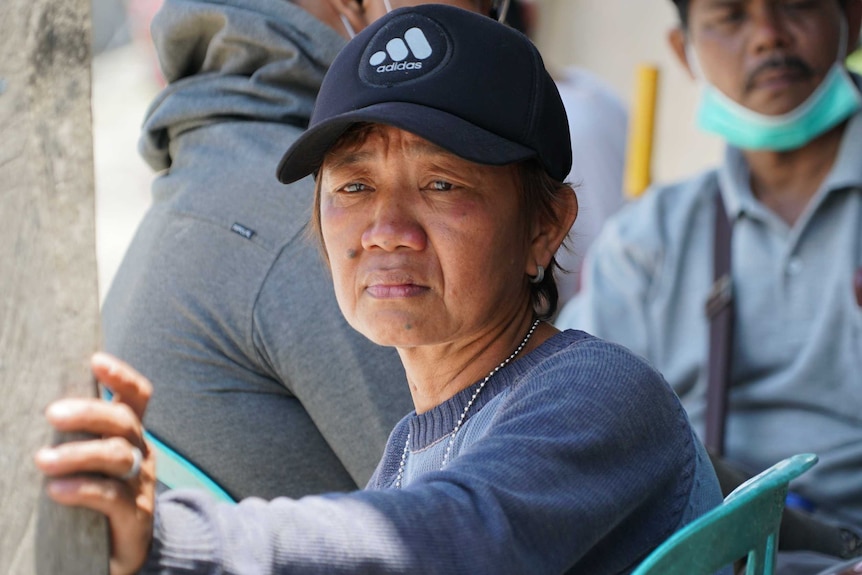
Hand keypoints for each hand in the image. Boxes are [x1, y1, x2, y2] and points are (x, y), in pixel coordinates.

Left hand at [34, 352, 155, 574]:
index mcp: (131, 434)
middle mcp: (140, 452)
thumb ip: (78, 437)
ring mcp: (139, 484)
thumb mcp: (94, 461)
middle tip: (53, 414)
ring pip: (116, 456)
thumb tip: (30, 407)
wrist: (128, 551)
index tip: (95, 361)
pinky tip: (58, 490)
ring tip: (44, 460)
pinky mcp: (135, 516)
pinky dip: (84, 489)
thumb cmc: (98, 496)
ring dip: (79, 453)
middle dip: (90, 412)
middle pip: (123, 421)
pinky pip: (112, 497)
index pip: (137, 395)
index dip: (121, 377)